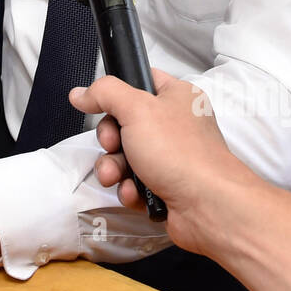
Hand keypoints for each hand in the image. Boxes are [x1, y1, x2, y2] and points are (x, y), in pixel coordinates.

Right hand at [69, 69, 254, 257]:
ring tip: (116, 177)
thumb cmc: (184, 155)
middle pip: (125, 123)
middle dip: (110, 141)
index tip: (100, 105)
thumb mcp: (136, 109)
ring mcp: (171, 157)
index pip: (140, 82)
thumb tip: (82, 92)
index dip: (116, 94)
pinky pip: (134, 182)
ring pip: (125, 156)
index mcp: (176, 97)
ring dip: (114, 168)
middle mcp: (175, 125)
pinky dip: (129, 188)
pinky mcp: (166, 185)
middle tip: (113, 145)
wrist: (207, 208)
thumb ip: (105, 94)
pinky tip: (134, 192)